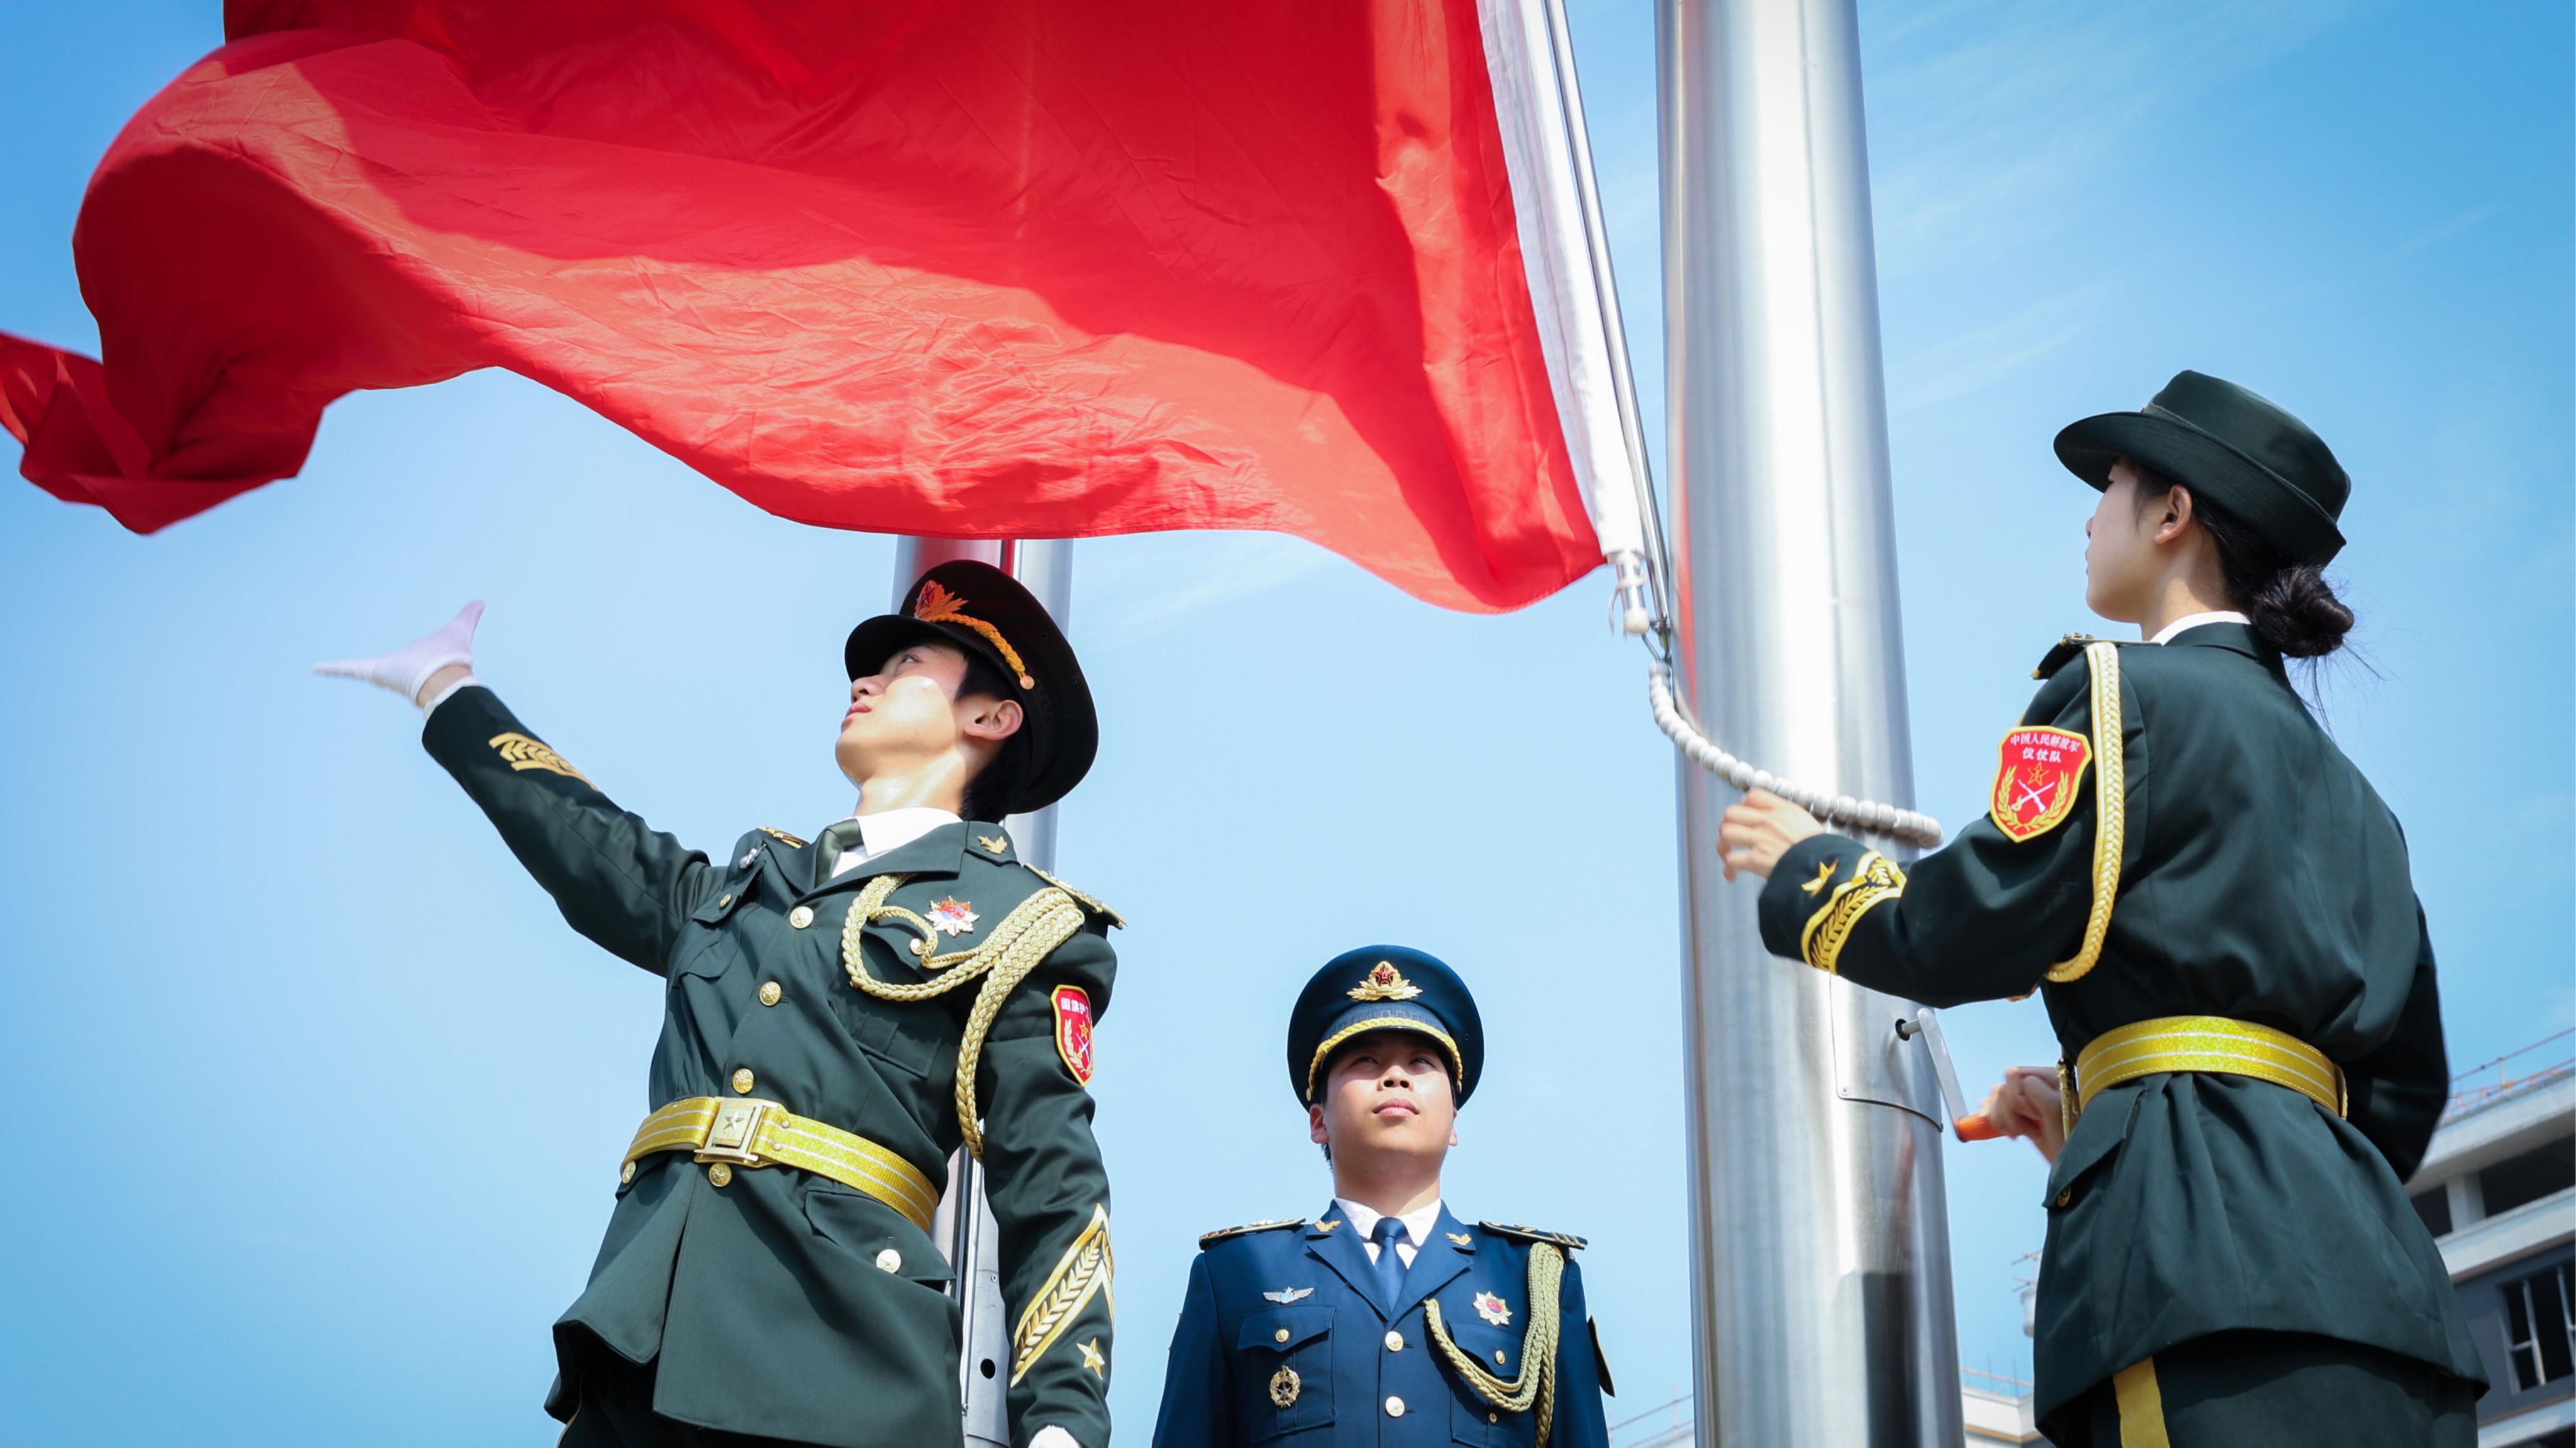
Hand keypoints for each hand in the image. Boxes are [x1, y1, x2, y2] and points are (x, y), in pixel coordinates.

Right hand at [315, 601, 482, 707]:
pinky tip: (315, 668)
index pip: (416, 655)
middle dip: (394, 665)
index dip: (421, 653)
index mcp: (421, 658)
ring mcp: (387, 670)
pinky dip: (332, 668)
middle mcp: (403, 666)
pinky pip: (348, 669)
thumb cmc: (452, 655)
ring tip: (329, 668)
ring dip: (350, 670)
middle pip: (393, 663)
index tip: (418, 655)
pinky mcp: (373, 671)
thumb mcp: (461, 628)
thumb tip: (481, 602)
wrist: (442, 676)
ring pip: (365, 669)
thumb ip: (469, 616)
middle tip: (386, 667)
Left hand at [1717, 788, 1823, 879]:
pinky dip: (1728, 868)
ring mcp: (1760, 839)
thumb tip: (1776, 823)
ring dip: (1723, 846)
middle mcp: (1768, 820)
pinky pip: (1731, 860)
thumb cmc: (1824, 851)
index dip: (1743, 805)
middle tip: (1731, 839)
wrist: (1828, 870)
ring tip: (1728, 855)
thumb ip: (1789, 820)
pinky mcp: (1756, 860)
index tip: (1744, 817)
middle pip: (1731, 813)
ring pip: (1726, 832)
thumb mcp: (1809, 824)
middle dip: (1727, 825)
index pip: (1752, 795)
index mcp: (1783, 809)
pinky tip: (1732, 874)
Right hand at [1976, 1066, 2065, 1163]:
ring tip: (2021, 1135)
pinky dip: (1994, 1119)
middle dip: (2011, 1113)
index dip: (2018, 1098)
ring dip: (2003, 1119)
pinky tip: (2001, 1128)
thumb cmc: (2071, 1140)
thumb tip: (2014, 1077)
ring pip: (1997, 1098)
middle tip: (2032, 1132)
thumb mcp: (2056, 1109)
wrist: (2074, 1166)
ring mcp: (2028, 1101)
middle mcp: (2038, 1086)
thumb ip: (2035, 1089)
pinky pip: (1994, 1106)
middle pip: (2004, 1088)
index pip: (2015, 1076)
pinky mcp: (2020, 1114)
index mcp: (2050, 1078)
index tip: (2036, 1118)